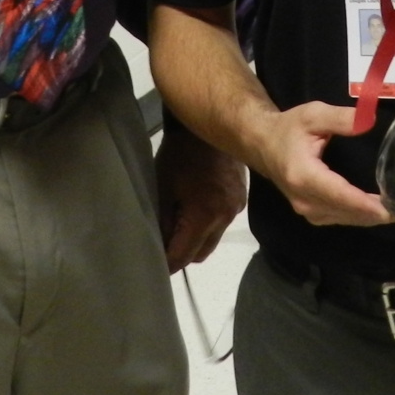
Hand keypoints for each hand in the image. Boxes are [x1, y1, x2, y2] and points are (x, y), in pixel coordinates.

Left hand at [156, 117, 247, 272]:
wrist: (203, 126)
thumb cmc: (177, 156)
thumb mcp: (162, 190)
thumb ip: (163, 225)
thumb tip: (160, 251)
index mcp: (205, 215)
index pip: (184, 256)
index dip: (167, 264)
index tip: (154, 268)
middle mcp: (226, 217)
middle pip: (201, 254)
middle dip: (182, 254)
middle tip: (164, 244)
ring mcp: (236, 208)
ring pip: (213, 240)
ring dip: (196, 239)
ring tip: (178, 224)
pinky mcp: (240, 200)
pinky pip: (222, 224)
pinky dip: (208, 224)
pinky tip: (195, 209)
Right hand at [249, 101, 394, 227]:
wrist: (262, 144)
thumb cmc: (288, 128)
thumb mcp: (313, 114)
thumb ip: (341, 118)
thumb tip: (369, 121)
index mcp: (304, 175)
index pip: (341, 195)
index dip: (367, 204)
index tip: (392, 209)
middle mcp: (305, 200)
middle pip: (348, 212)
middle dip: (377, 212)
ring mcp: (307, 211)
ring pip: (346, 219)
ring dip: (371, 217)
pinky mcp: (311, 214)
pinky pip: (341, 219)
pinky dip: (360, 216)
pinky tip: (378, 210)